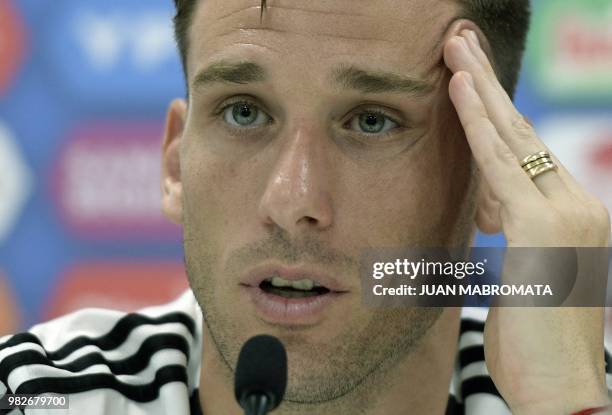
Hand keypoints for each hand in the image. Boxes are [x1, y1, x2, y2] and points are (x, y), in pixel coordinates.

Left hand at [443, 29, 611, 413]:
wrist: (559, 387)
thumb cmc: (534, 336)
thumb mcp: (522, 268)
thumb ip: (509, 226)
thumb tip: (488, 200)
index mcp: (570, 212)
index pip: (524, 153)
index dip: (494, 113)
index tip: (469, 79)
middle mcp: (577, 203)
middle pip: (523, 130)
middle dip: (488, 82)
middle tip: (462, 38)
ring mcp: (566, 212)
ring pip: (513, 137)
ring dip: (480, 88)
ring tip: (454, 47)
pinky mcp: (541, 228)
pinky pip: (502, 165)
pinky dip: (478, 124)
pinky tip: (459, 87)